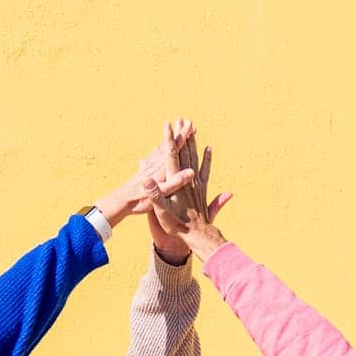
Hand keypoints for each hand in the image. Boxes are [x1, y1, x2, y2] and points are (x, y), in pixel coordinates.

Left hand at [95, 121, 196, 227]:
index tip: (190, 125)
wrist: (120, 202)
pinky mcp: (143, 172)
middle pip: (169, 145)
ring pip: (161, 150)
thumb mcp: (162, 194)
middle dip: (179, 134)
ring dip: (169, 141)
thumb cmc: (141, 200)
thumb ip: (176, 182)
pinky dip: (156, 152)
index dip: (183, 136)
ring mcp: (148, 167)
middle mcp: (155, 165)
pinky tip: (154, 151)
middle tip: (186, 122)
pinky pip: (152, 159)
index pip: (175, 148)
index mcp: (162, 169)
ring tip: (174, 133)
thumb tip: (191, 172)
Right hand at [146, 136, 232, 262]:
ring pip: (195, 158)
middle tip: (182, 120)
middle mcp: (188, 180)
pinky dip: (207, 158)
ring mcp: (196, 184)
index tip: (167, 125)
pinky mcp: (202, 190)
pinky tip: (208, 149)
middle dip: (182, 136)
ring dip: (193, 142)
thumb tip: (146, 181)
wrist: (198, 236)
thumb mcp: (161, 211)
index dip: (169, 140)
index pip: (171, 156)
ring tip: (192, 129)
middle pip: (185, 153)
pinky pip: (206, 170)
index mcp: (176, 182)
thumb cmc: (177, 225)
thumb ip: (155, 195)